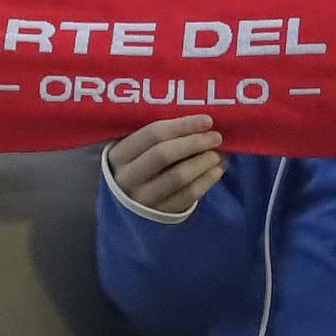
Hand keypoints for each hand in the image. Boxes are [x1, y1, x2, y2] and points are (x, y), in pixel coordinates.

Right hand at [108, 115, 225, 213]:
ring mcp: (143, 199)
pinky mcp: (161, 214)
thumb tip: (201, 124)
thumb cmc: (139, 166)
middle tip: (215, 137)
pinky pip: (188, 195)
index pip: (153, 134)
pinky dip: (207, 180)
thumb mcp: (137, 150)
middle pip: (164, 154)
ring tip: (218, 154)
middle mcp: (127, 178)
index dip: (183, 125)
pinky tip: (217, 170)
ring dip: (203, 162)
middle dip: (194, 143)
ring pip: (179, 176)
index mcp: (118, 155)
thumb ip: (160, 136)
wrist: (130, 204)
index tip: (207, 120)